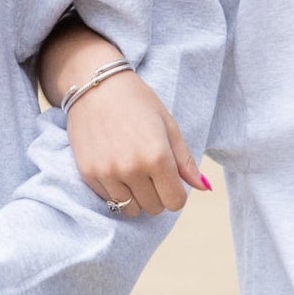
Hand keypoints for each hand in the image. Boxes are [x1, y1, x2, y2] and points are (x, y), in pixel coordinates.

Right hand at [65, 69, 209, 217]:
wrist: (94, 85)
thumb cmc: (136, 101)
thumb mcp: (168, 125)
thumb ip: (185, 161)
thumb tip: (205, 187)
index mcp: (157, 156)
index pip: (176, 202)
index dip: (176, 193)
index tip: (170, 179)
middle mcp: (132, 169)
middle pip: (154, 208)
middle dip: (157, 194)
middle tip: (150, 171)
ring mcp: (107, 173)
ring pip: (130, 209)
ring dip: (136, 196)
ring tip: (132, 170)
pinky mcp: (88, 174)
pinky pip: (108, 200)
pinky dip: (115, 191)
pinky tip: (114, 166)